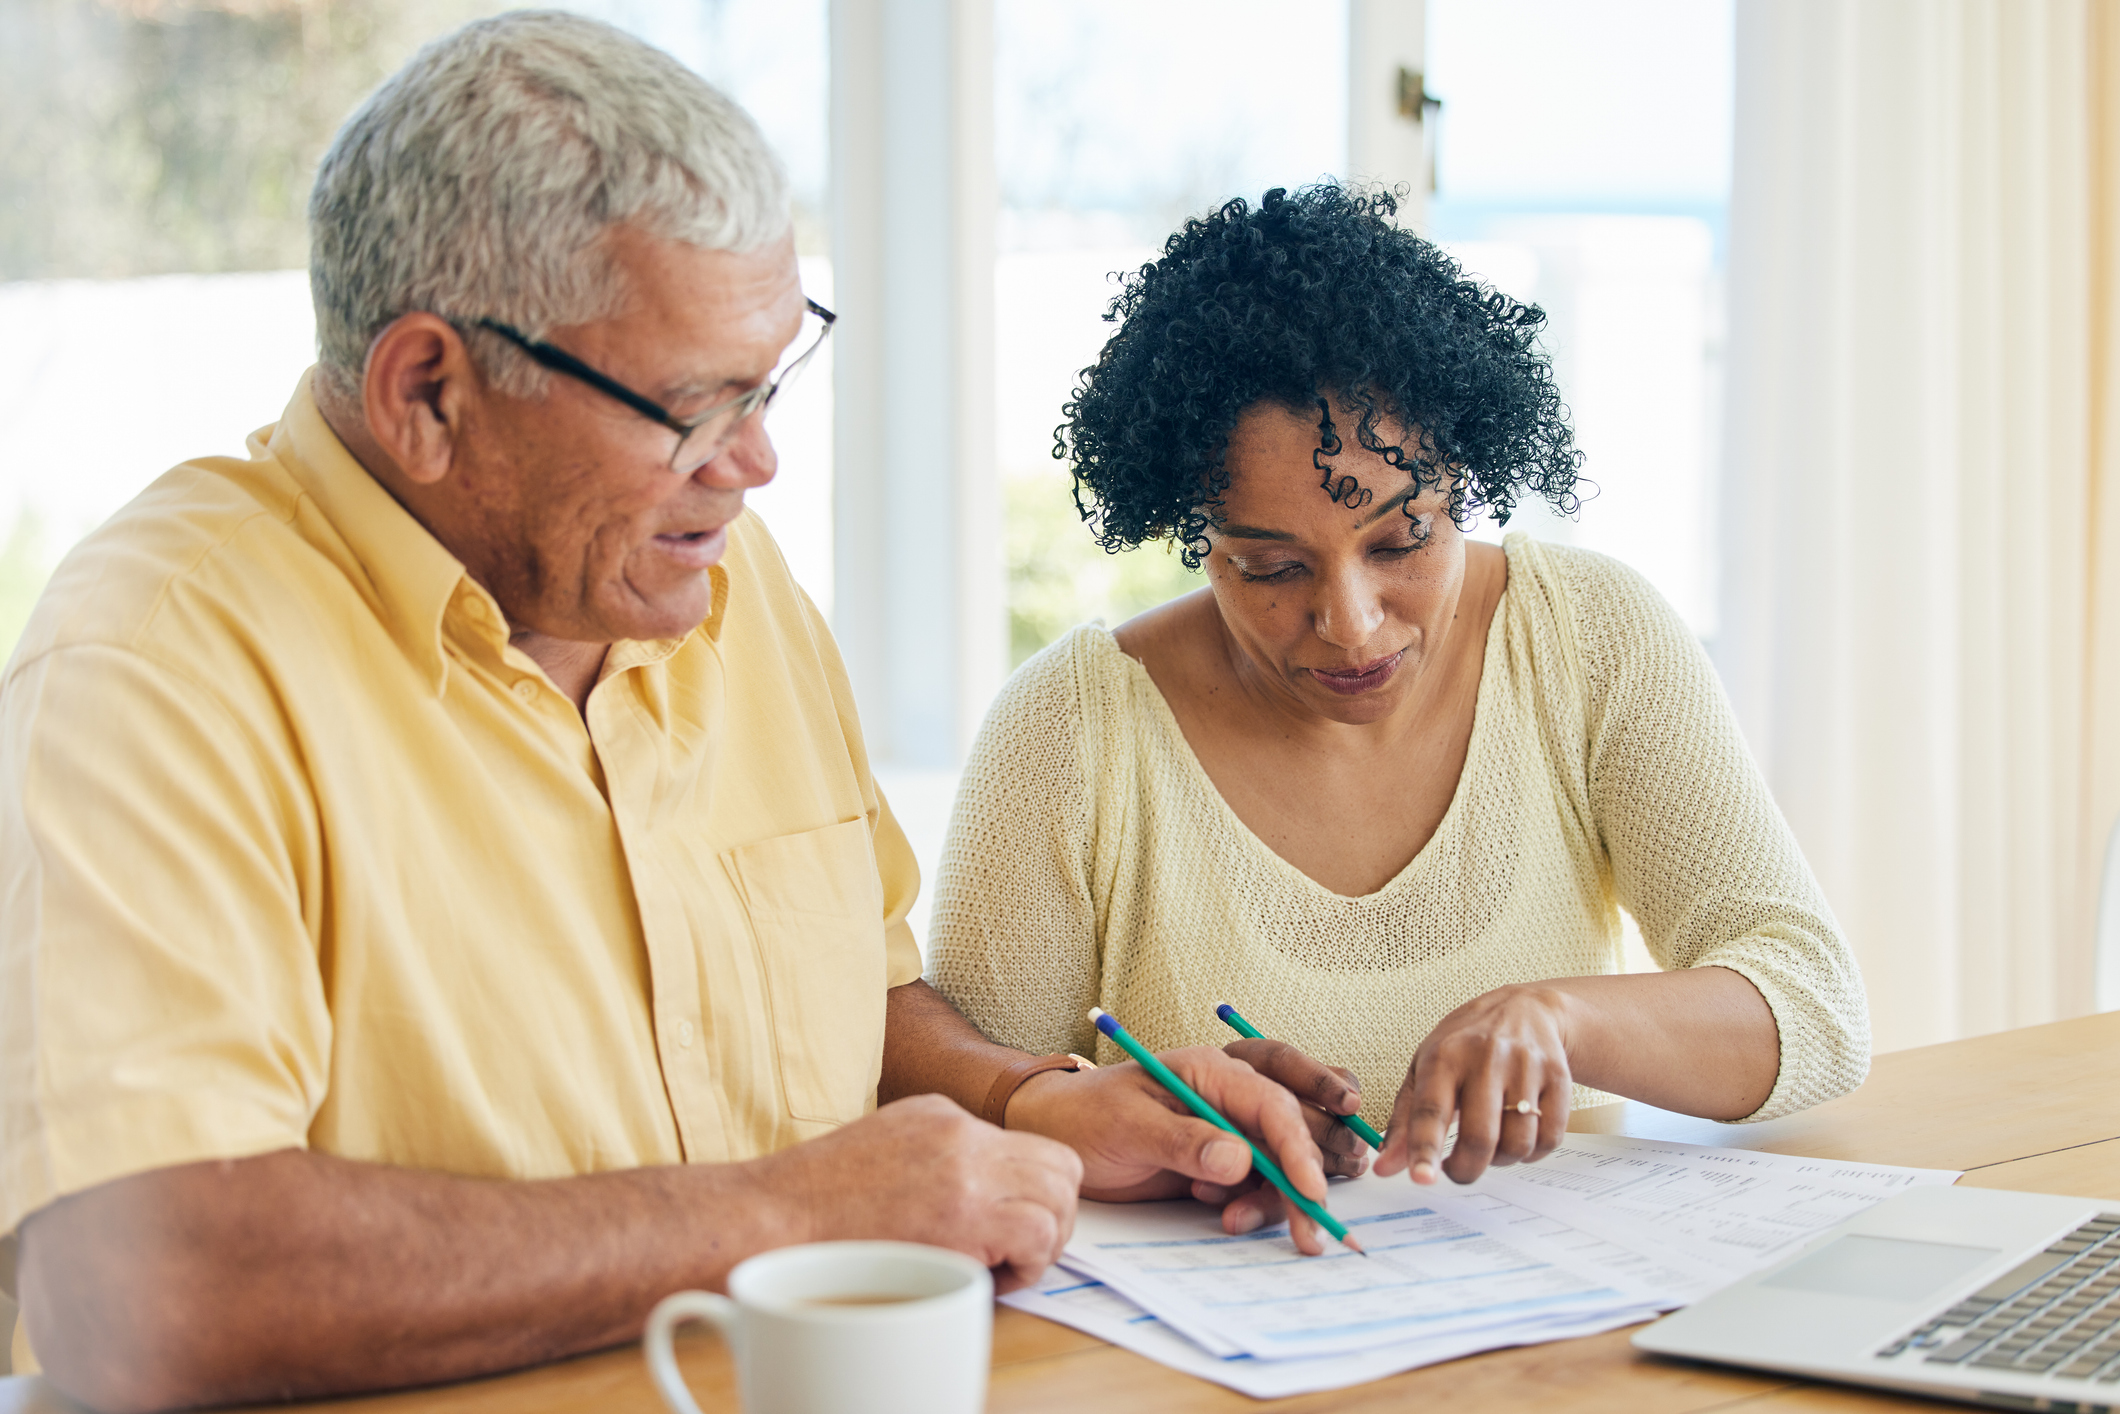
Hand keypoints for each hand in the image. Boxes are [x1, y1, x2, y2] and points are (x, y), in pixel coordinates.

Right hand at [761, 1093, 1082, 1291]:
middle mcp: (962, 1132)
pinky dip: (1027, 1265)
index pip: (1026, 1145)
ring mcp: (967, 1168)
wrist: (775, 1216)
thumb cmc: (813, 1201)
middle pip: (1061, 1163)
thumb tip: (970, 1193)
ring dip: (1042, 1239)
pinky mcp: (966, 1212)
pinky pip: (1040, 1234)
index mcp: (941, 1114)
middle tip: (1020, 1247)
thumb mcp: (881, 1147)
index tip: (1003, 1224)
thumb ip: (933, 1157)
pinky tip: (986, 1275)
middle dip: (1053, 1211)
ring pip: (1060, 1196)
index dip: (1027, 1191)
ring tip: (1001, 1264)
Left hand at [1006, 1045, 1337, 1254]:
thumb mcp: (1127, 1126)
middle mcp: (1227, 1100)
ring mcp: (1225, 1134)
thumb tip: (1240, 1161)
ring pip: (1276, 1170)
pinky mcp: (1218, 1166)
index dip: (1297, 1148)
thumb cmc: (1085, 1117)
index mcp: (1210, 1072)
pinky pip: (1254, 1189)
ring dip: (1271, 1202)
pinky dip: (1250, 1208)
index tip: (1309, 1191)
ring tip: (1232, 1222)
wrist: (1056, 1136)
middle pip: (1286, 1139)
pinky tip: (1222, 1216)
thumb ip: (1183, 1142)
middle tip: (1307, 1234)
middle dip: (1300, 1186)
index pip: (1270, 1105)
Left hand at [1374, 983, 1571, 1186]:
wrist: (1525, 1009)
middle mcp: (1486, 1058)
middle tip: (1458, 1170)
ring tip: (1490, 1145)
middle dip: (1467, 1170)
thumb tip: (1385, 1167)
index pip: (1432, 1111)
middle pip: (1480, 1137)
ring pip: (1517, 1144)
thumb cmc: (1464, 1045)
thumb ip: (1404, 1121)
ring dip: (1501, 1161)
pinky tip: (1518, 1135)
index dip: (1425, 1150)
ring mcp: (1526, 1067)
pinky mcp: (1559, 1078)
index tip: (1423, 1180)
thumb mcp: (1424, 1070)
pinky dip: (1532, 1152)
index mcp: (1445, 1056)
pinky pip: (1549, 1138)